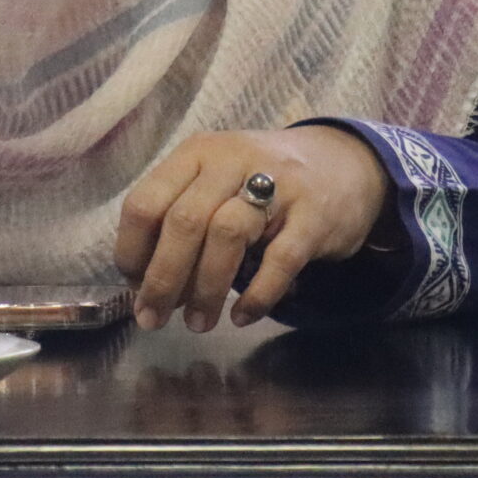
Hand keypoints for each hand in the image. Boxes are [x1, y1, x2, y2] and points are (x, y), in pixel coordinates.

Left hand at [115, 126, 394, 332]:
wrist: (345, 164)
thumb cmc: (263, 182)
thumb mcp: (216, 182)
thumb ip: (180, 220)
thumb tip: (145, 284)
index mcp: (198, 154)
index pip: (146, 202)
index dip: (132, 251)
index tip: (134, 286)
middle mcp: (233, 161)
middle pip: (184, 221)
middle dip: (163, 279)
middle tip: (154, 318)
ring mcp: (278, 184)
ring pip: (227, 235)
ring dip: (206, 289)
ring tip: (199, 323)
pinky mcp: (314, 214)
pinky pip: (280, 258)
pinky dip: (258, 294)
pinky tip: (242, 316)